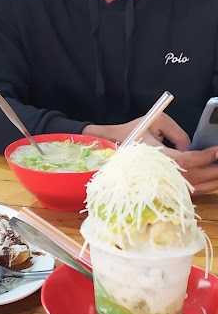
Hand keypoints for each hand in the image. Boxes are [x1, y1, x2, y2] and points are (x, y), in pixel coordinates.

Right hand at [83, 116, 217, 192]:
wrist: (107, 149)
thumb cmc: (130, 132)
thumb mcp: (155, 121)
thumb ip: (177, 133)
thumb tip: (190, 148)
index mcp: (155, 158)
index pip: (186, 161)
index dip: (204, 157)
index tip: (217, 150)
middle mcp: (157, 174)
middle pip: (192, 179)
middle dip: (213, 171)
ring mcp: (158, 184)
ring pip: (190, 189)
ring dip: (210, 183)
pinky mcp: (159, 189)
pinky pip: (184, 192)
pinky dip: (201, 188)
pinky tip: (211, 182)